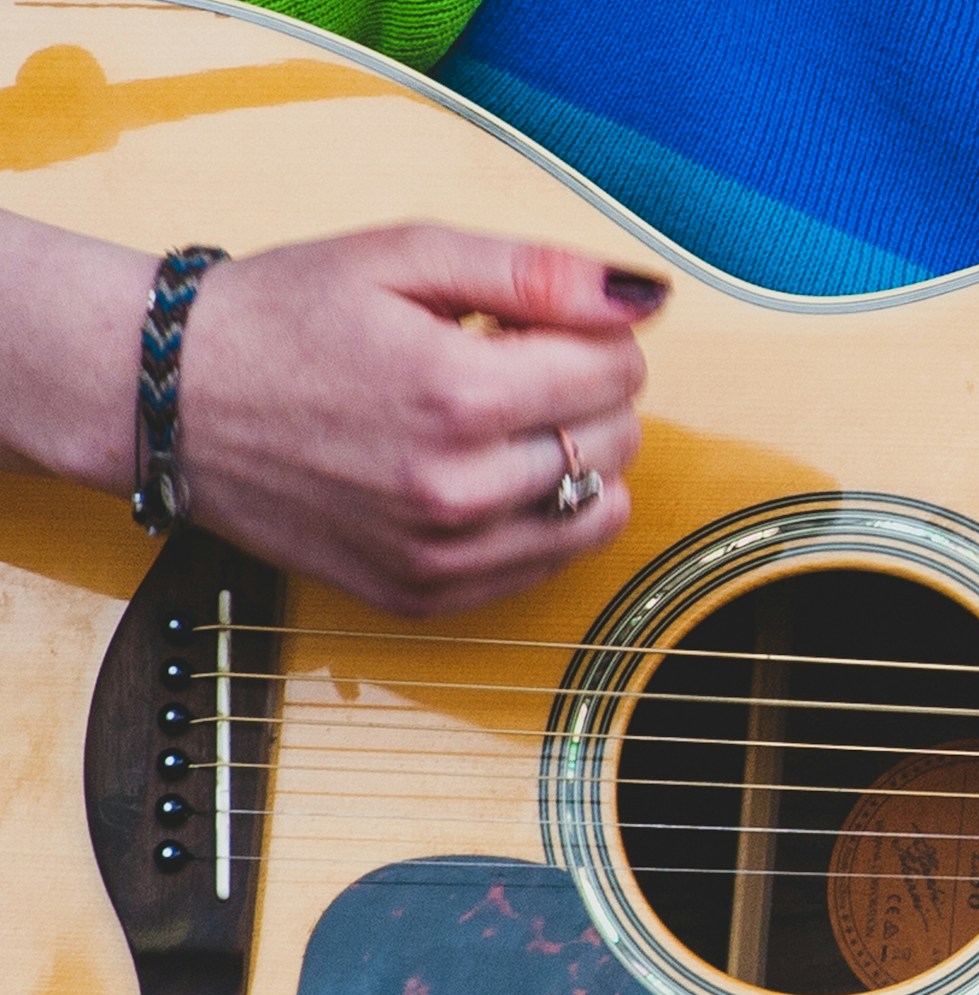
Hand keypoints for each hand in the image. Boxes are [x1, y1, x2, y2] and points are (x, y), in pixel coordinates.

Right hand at [176, 224, 663, 615]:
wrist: (172, 402)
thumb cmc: (286, 317)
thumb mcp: (403, 254)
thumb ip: (535, 271)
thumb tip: (646, 297)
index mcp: (457, 395)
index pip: (619, 372)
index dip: (597, 337)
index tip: (540, 324)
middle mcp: (456, 490)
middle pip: (618, 442)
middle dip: (589, 394)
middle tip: (512, 366)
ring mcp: (441, 555)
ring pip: (600, 512)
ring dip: (578, 461)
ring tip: (502, 422)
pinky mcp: (425, 595)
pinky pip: (547, 561)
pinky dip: (539, 516)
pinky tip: (481, 472)